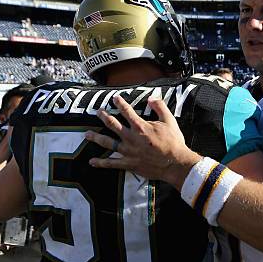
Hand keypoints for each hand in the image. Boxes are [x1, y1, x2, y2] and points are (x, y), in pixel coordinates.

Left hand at [84, 96, 201, 189]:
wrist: (175, 164)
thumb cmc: (173, 143)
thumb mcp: (170, 121)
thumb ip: (160, 107)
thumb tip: (152, 97)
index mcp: (140, 127)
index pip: (127, 111)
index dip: (120, 103)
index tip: (114, 98)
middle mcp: (131, 138)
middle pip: (113, 125)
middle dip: (104, 117)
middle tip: (98, 112)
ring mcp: (128, 152)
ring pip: (107, 143)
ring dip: (96, 137)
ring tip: (87, 134)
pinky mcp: (129, 164)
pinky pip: (112, 163)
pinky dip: (101, 163)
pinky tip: (92, 162)